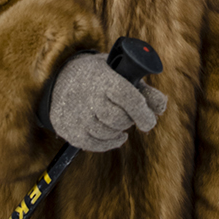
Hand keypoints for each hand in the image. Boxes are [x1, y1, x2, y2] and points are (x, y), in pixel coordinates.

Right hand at [46, 54, 167, 152]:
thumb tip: (161, 107)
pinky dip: (110, 142)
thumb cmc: (98, 76)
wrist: (58, 80)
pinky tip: (114, 134)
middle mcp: (87, 97)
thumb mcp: (119, 73)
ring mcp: (77, 116)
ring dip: (119, 129)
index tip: (149, 121)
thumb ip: (143, 89)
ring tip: (117, 119)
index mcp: (102, 78)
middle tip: (129, 114)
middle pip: (119, 120)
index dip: (142, 112)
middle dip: (130, 120)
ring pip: (109, 133)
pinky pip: (97, 145)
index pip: (127, 97)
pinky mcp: (70, 132)